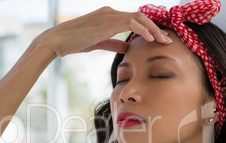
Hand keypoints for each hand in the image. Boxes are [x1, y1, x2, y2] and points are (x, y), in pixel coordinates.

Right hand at [39, 6, 171, 56]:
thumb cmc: (75, 42)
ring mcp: (109, 16)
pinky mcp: (107, 22)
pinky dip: (143, 30)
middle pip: (140, 16)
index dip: (148, 28)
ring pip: (139, 18)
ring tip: (163, 41)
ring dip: (153, 30)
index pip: (134, 19)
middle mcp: (110, 12)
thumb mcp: (98, 43)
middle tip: (166, 40)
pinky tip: (150, 39)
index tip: (158, 39)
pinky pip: (131, 23)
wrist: (58, 40)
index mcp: (108, 16)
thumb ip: (114, 43)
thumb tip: (128, 47)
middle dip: (155, 28)